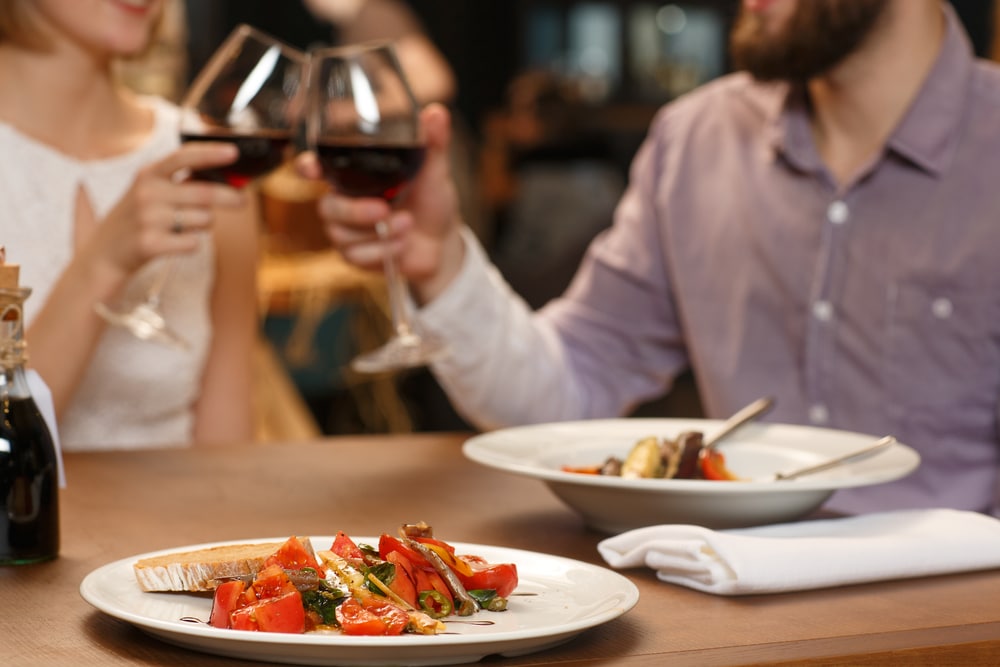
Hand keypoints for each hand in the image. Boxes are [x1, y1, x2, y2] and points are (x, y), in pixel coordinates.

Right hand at [81, 141, 245, 284]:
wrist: (104, 254)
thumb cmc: (139, 220)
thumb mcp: (151, 193)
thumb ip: (183, 184)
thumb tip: (230, 182)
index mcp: (148, 174)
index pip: (183, 156)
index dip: (211, 153)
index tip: (234, 152)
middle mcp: (147, 193)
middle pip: (205, 194)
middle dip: (230, 197)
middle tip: (242, 202)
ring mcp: (147, 218)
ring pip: (203, 220)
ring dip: (203, 225)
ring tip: (183, 227)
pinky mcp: (150, 244)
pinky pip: (194, 243)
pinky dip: (192, 244)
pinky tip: (174, 243)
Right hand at [302, 102, 465, 303]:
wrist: (442, 244)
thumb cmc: (431, 201)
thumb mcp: (434, 171)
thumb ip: (432, 144)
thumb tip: (436, 113)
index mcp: (356, 176)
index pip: (319, 168)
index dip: (307, 167)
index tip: (310, 167)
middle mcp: (345, 202)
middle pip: (327, 207)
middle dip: (354, 211)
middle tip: (383, 209)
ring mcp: (348, 231)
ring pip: (340, 235)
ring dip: (379, 233)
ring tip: (408, 224)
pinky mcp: (357, 256)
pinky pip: (356, 256)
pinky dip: (383, 250)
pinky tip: (403, 244)